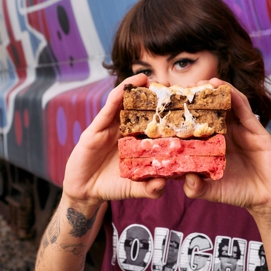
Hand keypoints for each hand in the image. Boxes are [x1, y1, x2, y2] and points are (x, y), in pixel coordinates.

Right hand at [62, 74, 165, 210]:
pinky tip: (126, 86)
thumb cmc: (112, 187)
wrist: (85, 191)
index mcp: (139, 142)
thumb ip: (149, 189)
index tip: (185, 105)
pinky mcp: (96, 128)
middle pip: (143, 109)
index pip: (157, 125)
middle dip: (155, 97)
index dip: (169, 114)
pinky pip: (108, 109)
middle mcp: (127, 131)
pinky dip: (117, 96)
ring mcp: (112, 128)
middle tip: (171, 86)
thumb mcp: (134, 189)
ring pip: (125, 103)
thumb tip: (163, 184)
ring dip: (136, 89)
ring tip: (149, 79)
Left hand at [184, 78, 270, 217]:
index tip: (169, 106)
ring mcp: (241, 130)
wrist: (266, 199)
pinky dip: (233, 95)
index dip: (185, 114)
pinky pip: (244, 108)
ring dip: (215, 91)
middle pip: (211, 110)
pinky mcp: (256, 130)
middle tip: (182, 88)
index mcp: (214, 144)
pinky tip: (222, 86)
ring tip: (201, 83)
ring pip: (227, 104)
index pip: (197, 124)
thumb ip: (196, 188)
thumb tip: (185, 180)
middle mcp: (227, 133)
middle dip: (198, 98)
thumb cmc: (238, 192)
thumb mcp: (212, 191)